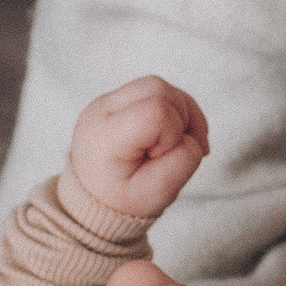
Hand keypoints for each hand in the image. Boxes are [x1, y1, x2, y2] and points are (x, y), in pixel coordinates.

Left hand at [66, 75, 210, 222]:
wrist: (94, 198)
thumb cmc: (123, 199)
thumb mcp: (158, 195)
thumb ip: (183, 161)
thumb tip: (191, 136)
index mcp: (106, 137)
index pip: (156, 111)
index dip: (173, 133)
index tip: (159, 156)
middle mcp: (101, 111)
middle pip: (158, 88)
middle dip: (181, 117)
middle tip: (176, 148)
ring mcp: (106, 102)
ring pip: (158, 86)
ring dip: (179, 112)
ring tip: (175, 141)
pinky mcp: (116, 100)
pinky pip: (152, 91)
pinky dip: (170, 109)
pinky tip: (170, 132)